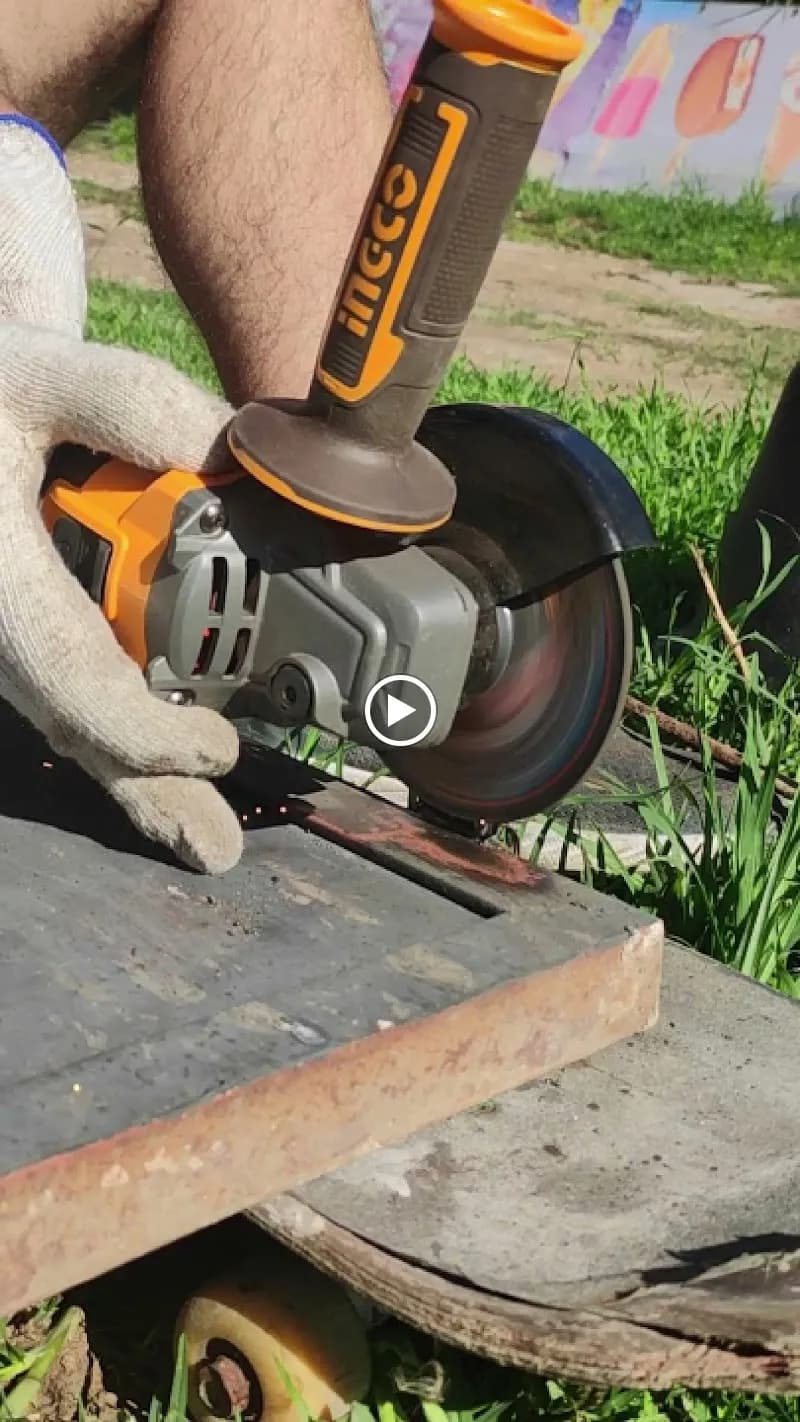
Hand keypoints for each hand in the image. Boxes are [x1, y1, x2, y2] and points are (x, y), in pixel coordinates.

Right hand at [0, 117, 244, 872]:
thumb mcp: (37, 373)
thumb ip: (128, 403)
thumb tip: (227, 458)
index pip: (65, 675)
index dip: (141, 729)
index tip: (216, 749)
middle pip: (70, 722)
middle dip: (144, 786)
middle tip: (214, 848)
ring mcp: (6, 635)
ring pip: (68, 718)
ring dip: (136, 777)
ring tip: (200, 837)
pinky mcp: (23, 632)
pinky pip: (70, 694)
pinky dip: (120, 736)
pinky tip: (163, 774)